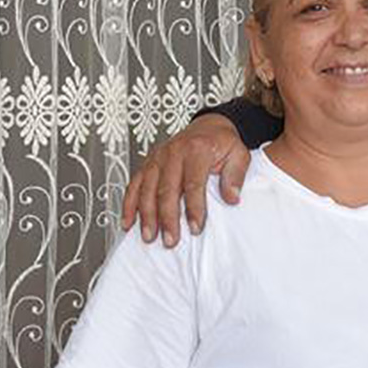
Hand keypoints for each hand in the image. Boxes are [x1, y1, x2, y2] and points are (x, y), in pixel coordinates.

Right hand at [121, 114, 249, 246]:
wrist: (208, 127)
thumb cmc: (222, 143)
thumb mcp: (239, 155)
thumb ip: (235, 176)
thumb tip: (232, 198)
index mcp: (196, 150)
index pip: (193, 184)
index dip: (194, 208)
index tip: (196, 228)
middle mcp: (173, 153)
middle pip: (166, 190)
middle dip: (167, 218)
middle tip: (170, 240)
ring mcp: (157, 158)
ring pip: (146, 190)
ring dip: (146, 216)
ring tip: (150, 237)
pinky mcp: (147, 164)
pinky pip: (134, 185)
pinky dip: (129, 205)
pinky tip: (128, 222)